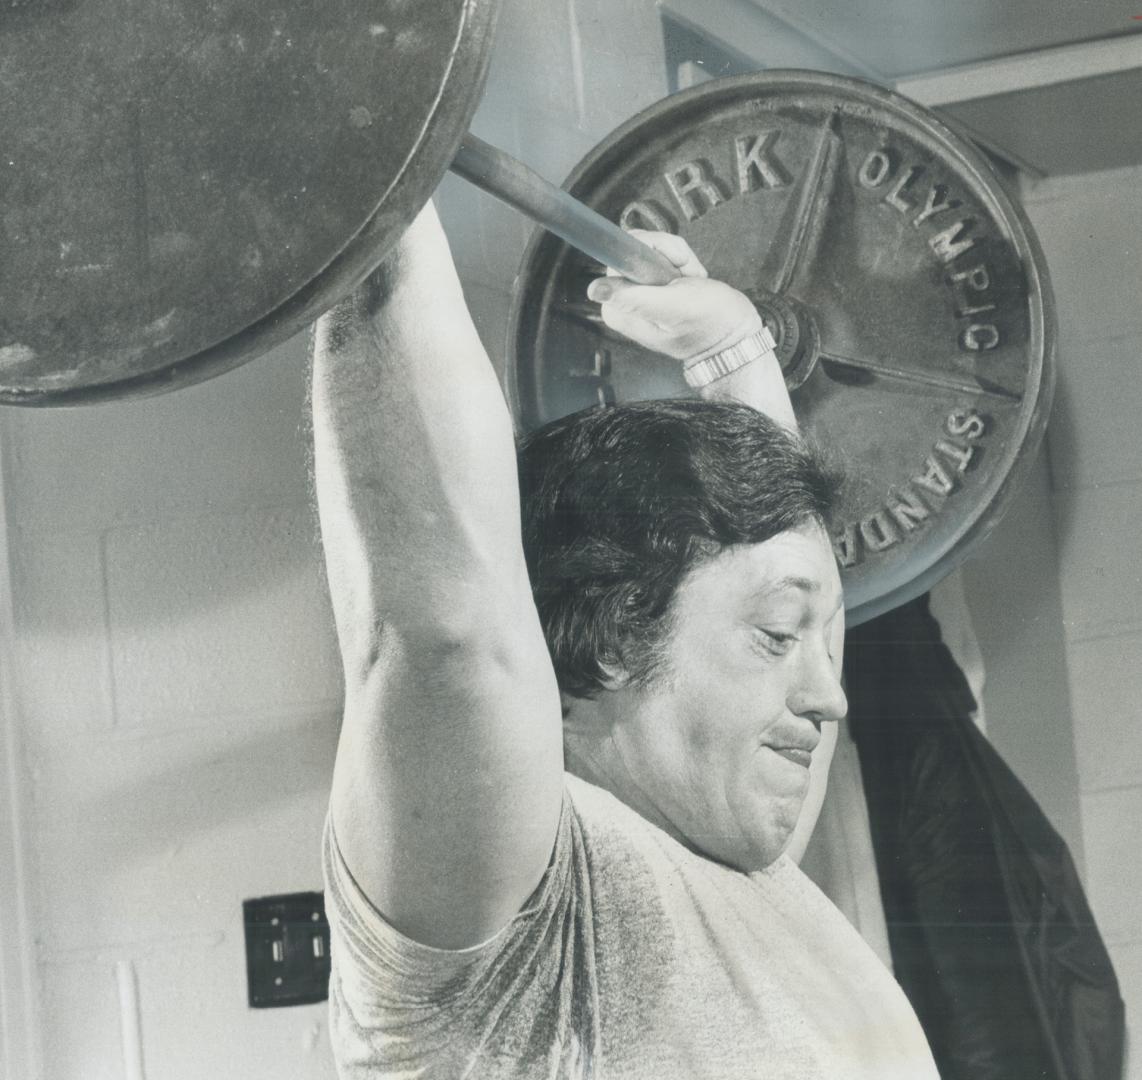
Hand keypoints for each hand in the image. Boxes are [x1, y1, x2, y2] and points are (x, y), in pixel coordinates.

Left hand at [586, 231, 762, 361]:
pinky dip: (683, 264)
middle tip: (686, 278)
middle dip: (667, 255)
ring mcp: (637, 293)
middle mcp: (622, 301)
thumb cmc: (710, 324)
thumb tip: (594, 289)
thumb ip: (635, 298)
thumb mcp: (674, 308)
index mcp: (619, 309)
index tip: (671, 269)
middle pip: (635, 248)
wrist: (734, 337)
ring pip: (651, 249)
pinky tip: (693, 281)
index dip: (650, 251)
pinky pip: (662, 257)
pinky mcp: (653, 286)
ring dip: (680, 260)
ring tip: (692, 282)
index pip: (620, 255)